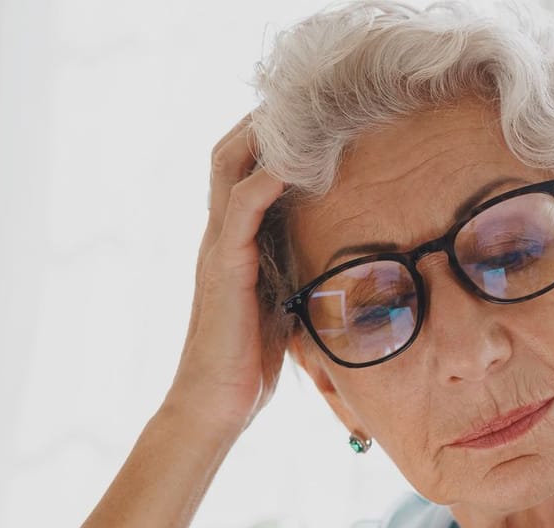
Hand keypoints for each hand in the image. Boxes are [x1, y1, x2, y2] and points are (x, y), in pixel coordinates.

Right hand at [160, 114, 289, 436]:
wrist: (216, 405)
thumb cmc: (249, 364)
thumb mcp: (283, 303)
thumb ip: (296, 273)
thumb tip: (337, 260)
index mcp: (234, 241)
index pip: (242, 168)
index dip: (267, 136)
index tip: (307, 113)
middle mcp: (220, 234)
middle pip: (230, 151)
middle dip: (263, 118)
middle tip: (304, 95)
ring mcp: (218, 247)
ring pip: (230, 165)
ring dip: (263, 133)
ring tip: (300, 107)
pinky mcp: (224, 266)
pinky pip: (242, 206)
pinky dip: (267, 176)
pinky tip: (296, 160)